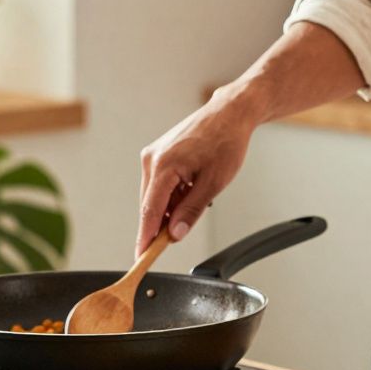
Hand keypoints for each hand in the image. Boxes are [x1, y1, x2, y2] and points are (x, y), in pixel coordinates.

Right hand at [137, 89, 256, 253]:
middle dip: (163, 223)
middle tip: (179, 234)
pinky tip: (192, 188)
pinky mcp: (158, 154)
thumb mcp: (214, 183)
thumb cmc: (226, 142)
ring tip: (198, 197)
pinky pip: (160, 184)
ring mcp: (153, 156)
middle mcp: (152, 160)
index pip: (149, 210)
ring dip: (171, 207)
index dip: (145, 237)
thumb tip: (174, 234)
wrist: (229, 114)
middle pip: (150, 205)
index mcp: (164, 166)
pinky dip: (173, 195)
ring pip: (156, 196)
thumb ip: (191, 211)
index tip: (141, 256)